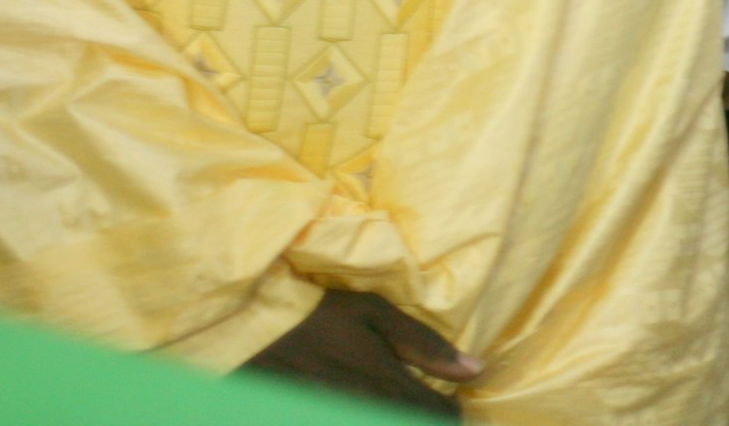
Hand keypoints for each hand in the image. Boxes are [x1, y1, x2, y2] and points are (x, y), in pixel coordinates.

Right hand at [244, 289, 481, 417]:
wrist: (254, 335)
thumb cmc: (319, 318)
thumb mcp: (374, 314)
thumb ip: (425, 344)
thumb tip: (475, 369)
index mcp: (386, 387)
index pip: (441, 419)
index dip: (454, 414)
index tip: (452, 403)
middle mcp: (366, 415)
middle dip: (427, 421)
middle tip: (426, 407)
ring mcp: (339, 421)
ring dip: (399, 419)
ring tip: (397, 405)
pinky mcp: (316, 423)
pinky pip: (356, 424)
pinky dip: (370, 419)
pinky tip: (370, 409)